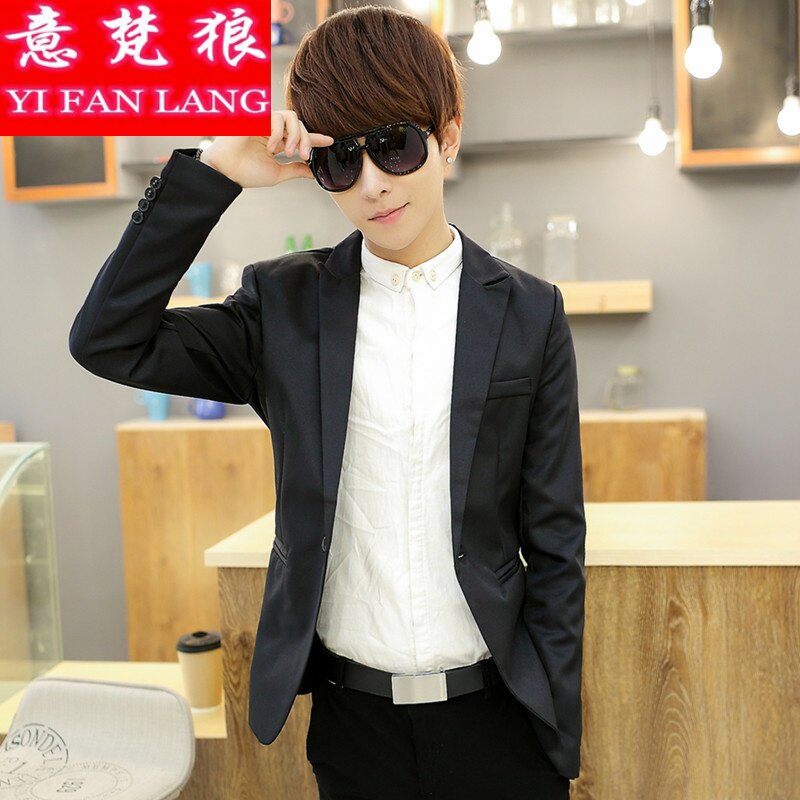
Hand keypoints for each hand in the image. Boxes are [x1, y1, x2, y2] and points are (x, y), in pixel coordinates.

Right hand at [199, 110, 334, 187]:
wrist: (226, 172)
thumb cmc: (246, 173)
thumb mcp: (278, 173)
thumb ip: (295, 170)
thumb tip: (312, 172)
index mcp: (276, 142)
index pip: (299, 136)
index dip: (315, 138)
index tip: (330, 141)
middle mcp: (271, 130)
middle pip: (299, 124)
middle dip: (306, 140)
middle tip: (303, 155)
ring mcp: (263, 122)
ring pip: (291, 117)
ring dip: (294, 136)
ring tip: (286, 153)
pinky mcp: (255, 116)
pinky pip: (277, 117)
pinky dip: (279, 134)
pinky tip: (271, 147)